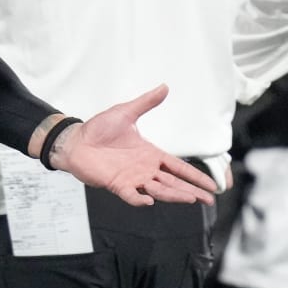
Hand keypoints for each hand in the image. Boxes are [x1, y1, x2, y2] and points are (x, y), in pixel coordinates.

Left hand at [50, 85, 217, 206]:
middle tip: (210, 200)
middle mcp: (144, 169)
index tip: (211, 185)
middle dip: (192, 191)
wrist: (76, 140)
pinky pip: (131, 195)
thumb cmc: (98, 128)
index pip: (178, 167)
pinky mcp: (117, 185)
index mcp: (150, 154)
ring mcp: (132, 179)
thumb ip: (146, 103)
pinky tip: (150, 200)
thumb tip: (164, 87)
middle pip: (174, 183)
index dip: (195, 176)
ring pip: (158, 190)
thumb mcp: (125, 112)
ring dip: (174, 195)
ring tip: (190, 198)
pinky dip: (140, 199)